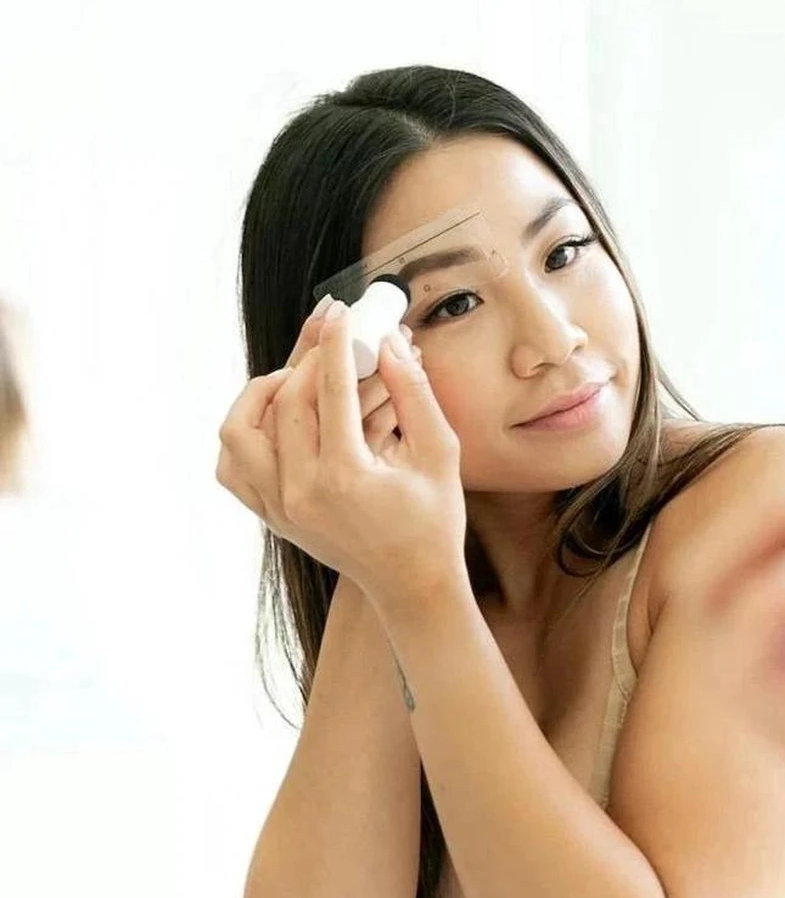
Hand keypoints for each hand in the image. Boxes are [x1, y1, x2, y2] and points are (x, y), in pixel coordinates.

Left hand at [216, 299, 466, 614]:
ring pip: (240, 430)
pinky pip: (232, 466)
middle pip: (284, 400)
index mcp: (345, 476)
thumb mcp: (440, 454)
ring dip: (262, 394)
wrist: (413, 585)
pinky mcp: (271, 516)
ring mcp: (279, 508)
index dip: (336, 342)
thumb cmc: (433, 522)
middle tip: (330, 334)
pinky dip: (244, 434)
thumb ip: (413, 394)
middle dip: (307, 358)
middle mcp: (300, 492)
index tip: (341, 311)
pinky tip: (275, 418)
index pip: (329, 388)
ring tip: (294, 378)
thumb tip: (388, 341)